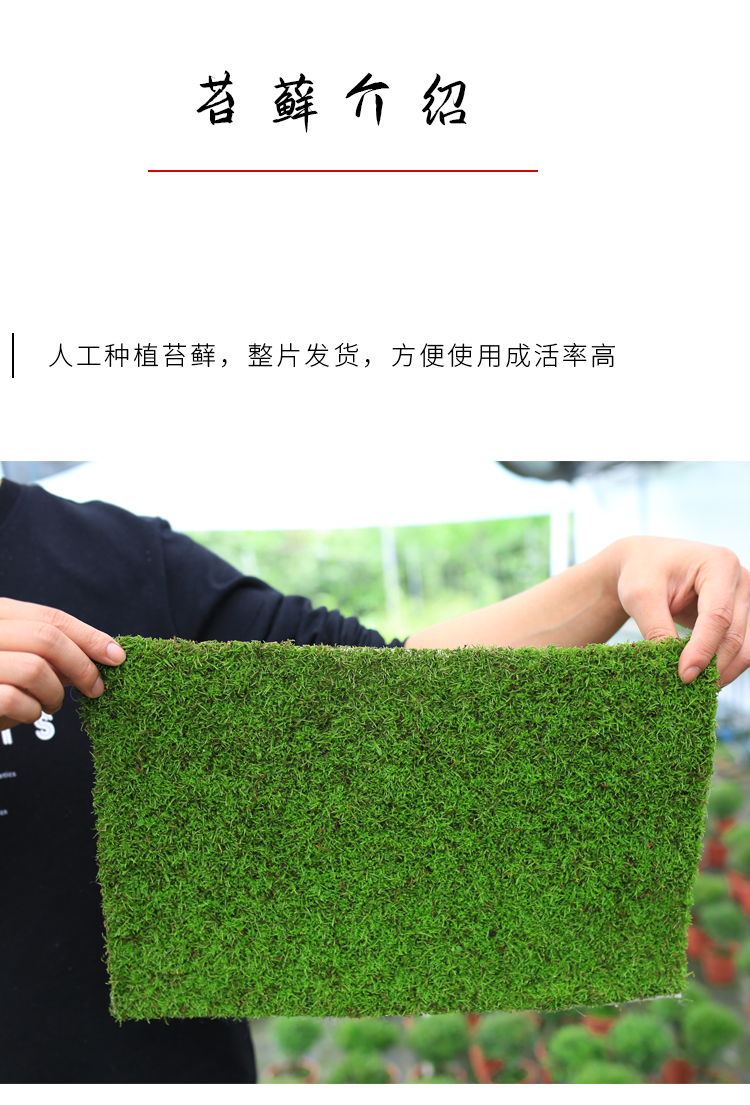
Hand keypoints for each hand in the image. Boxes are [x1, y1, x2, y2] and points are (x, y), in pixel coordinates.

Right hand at [0, 598, 125, 729]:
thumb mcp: (18, 658)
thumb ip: (50, 652)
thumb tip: (103, 654)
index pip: (50, 617)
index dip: (89, 636)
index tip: (117, 655)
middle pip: (47, 638)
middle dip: (81, 666)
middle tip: (96, 688)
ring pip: (35, 670)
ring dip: (54, 694)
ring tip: (49, 704)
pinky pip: (15, 700)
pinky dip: (31, 711)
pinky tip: (26, 713)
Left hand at [610, 537, 749, 685]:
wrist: (646, 562)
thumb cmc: (643, 571)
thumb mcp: (640, 596)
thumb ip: (657, 629)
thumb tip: (677, 668)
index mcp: (718, 564)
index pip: (718, 615)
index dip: (703, 649)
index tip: (684, 675)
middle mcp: (741, 579)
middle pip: (734, 634)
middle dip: (713, 665)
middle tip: (687, 687)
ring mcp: (745, 598)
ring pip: (745, 646)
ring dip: (723, 670)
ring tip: (696, 687)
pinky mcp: (741, 614)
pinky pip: (741, 647)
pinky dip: (725, 665)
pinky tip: (704, 677)